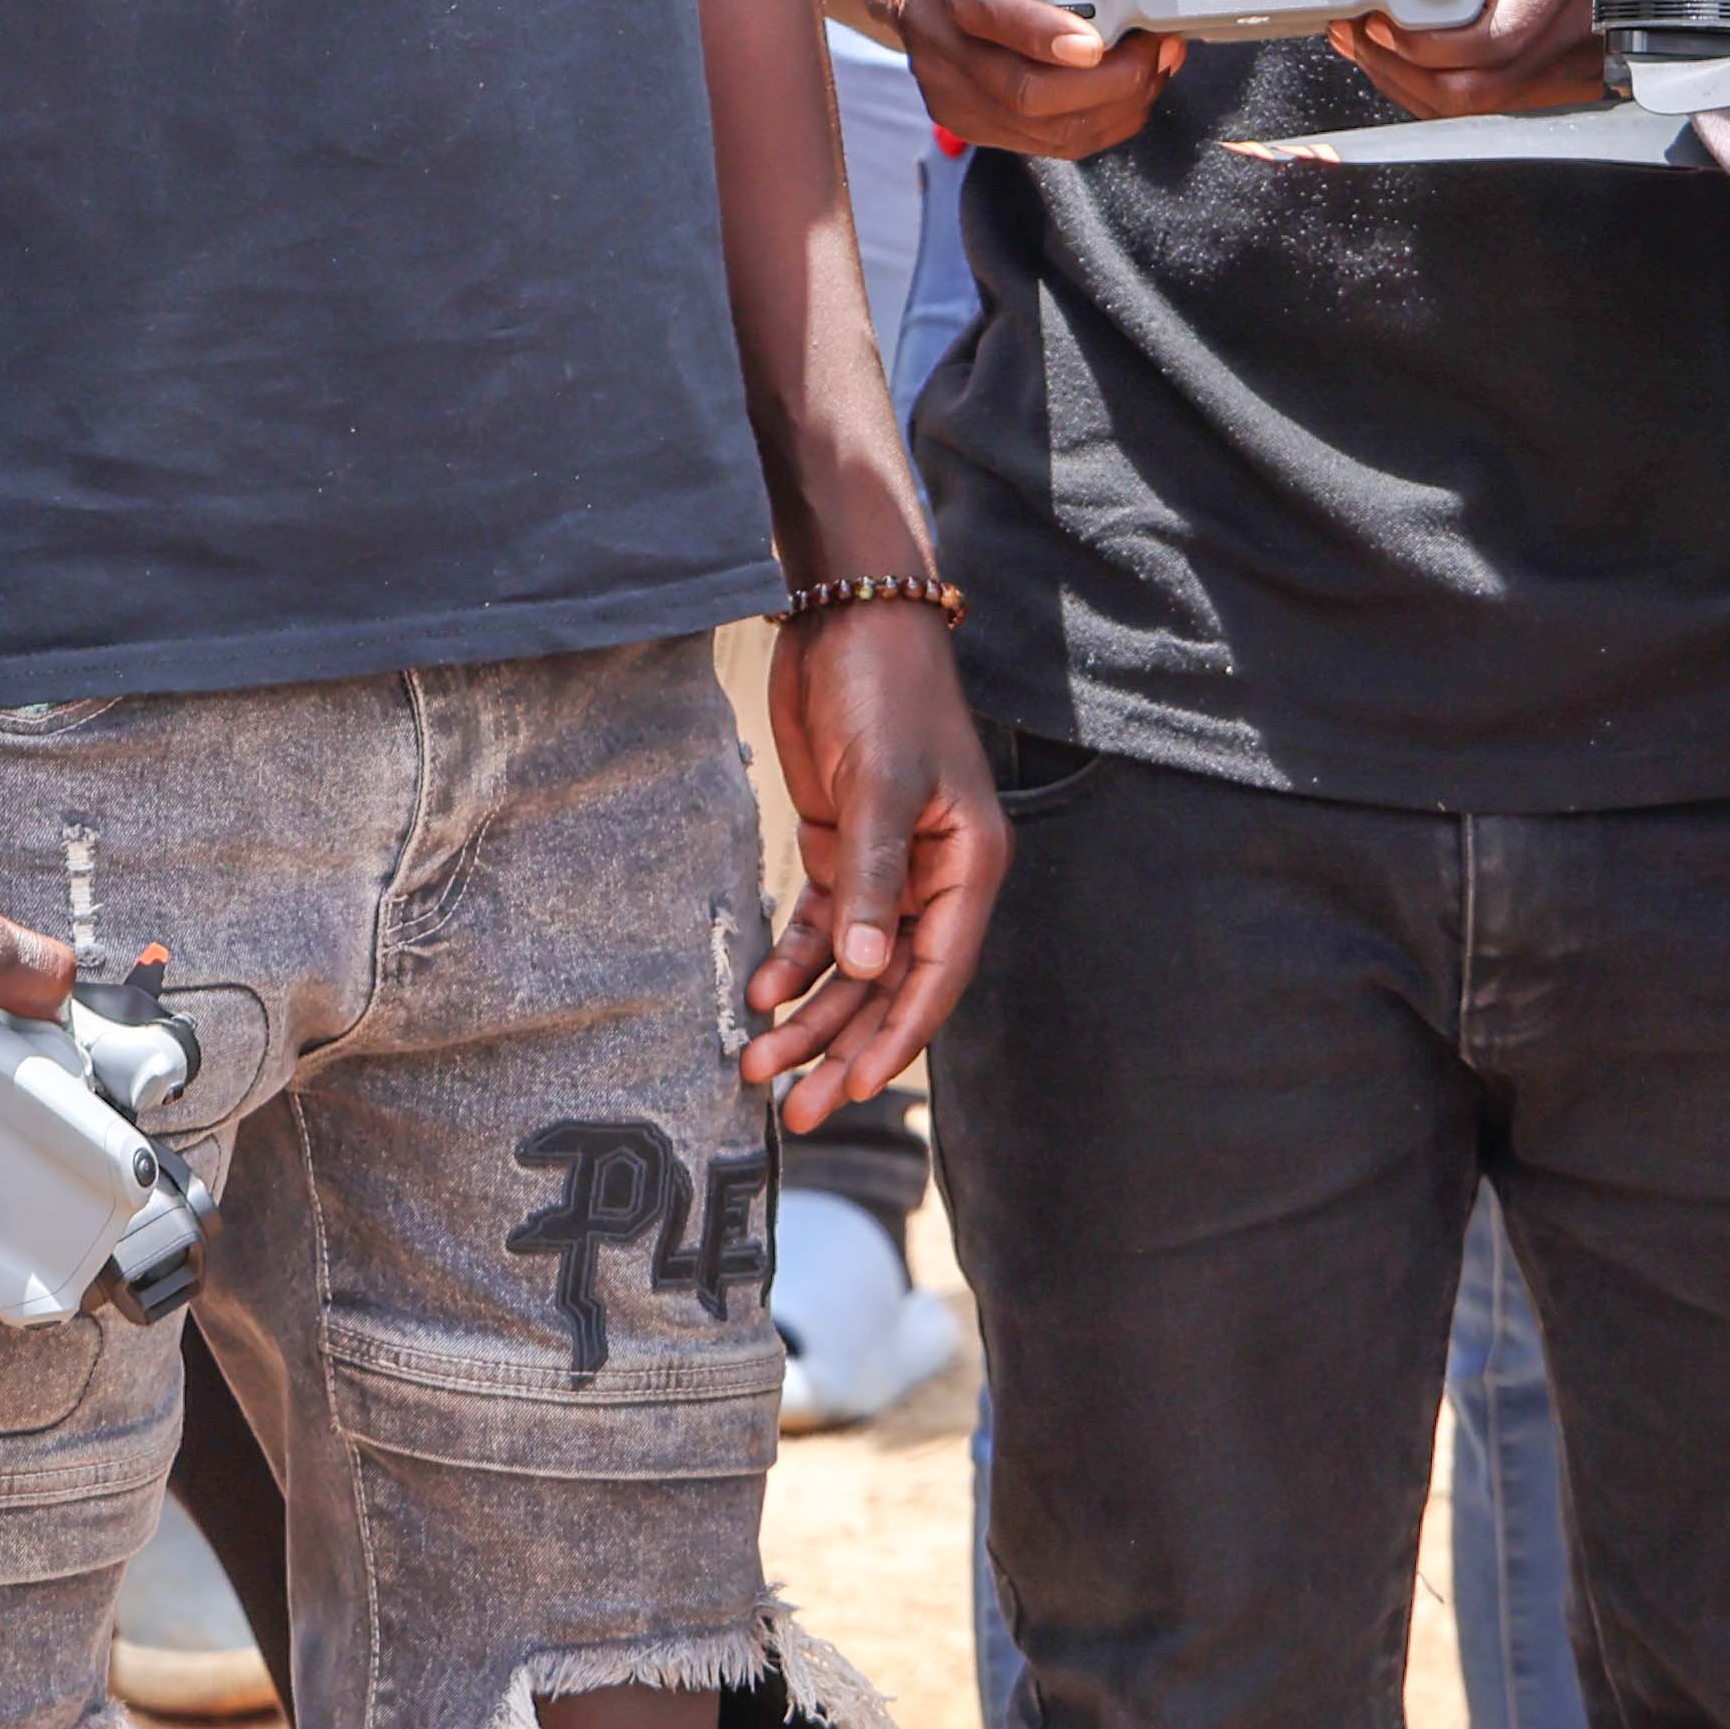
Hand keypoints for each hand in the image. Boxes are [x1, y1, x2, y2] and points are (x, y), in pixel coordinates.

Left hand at [740, 600, 1005, 1115]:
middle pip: (891, 984)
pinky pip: (822, 925)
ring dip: (809, 1016)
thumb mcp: (882, 782)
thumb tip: (861, 969)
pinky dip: (792, 961)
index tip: (859, 1088)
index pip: (938, 972)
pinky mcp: (844, 845)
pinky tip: (759, 993)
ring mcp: (889, 864)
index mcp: (969, 862)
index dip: (900, 1036)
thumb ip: (872, 877)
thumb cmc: (885, 688)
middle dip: (844, 1047)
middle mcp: (936, 874)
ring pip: (851, 966)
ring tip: (759, 1067)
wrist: (845, 617)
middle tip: (796, 1111)